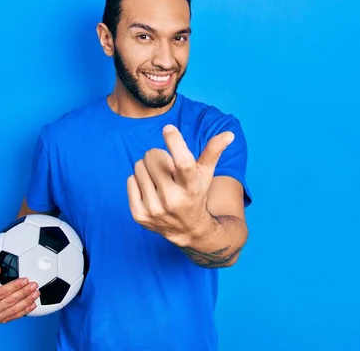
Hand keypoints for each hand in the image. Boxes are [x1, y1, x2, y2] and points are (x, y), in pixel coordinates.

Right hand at [0, 267, 39, 322]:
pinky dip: (26, 310)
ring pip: (15, 309)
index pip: (2, 293)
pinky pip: (15, 316)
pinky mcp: (1, 320)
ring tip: (36, 293)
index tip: (25, 280)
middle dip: (24, 293)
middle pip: (11, 301)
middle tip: (34, 285)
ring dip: (27, 301)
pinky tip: (33, 304)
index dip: (14, 286)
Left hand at [127, 124, 234, 244]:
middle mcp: (173, 200)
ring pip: (139, 166)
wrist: (187, 230)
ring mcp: (154, 209)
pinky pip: (130, 180)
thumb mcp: (206, 174)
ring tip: (159, 179)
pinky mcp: (139, 215)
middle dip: (158, 155)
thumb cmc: (196, 194)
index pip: (183, 162)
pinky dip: (139, 181)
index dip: (175, 142)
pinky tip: (150, 190)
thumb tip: (229, 134)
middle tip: (166, 167)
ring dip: (148, 168)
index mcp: (191, 187)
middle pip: (153, 156)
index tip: (168, 128)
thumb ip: (214, 152)